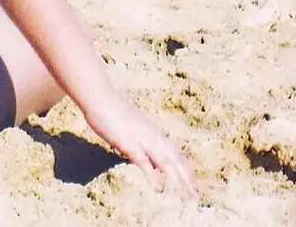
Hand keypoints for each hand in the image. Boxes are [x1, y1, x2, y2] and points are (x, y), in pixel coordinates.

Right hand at [82, 92, 197, 198]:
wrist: (100, 97)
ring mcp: (142, 139)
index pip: (176, 154)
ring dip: (178, 180)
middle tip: (196, 198)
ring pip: (166, 162)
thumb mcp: (131, 130)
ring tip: (186, 197)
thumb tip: (146, 160)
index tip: (194, 188)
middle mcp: (153, 136)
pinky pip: (143, 161)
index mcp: (154, 133)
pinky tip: (158, 189)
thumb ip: (141, 145)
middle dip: (187, 179)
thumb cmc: (112, 112)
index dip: (186, 171)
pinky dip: (152, 175)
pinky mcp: (129, 142)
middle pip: (176, 160)